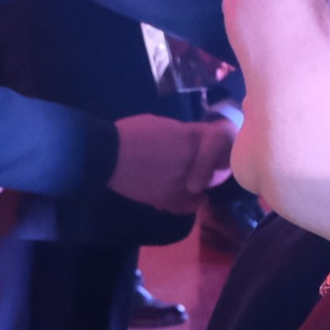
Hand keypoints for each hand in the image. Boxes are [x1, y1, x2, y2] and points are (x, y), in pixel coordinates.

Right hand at [108, 114, 233, 212]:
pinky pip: (188, 204)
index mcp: (191, 138)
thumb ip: (182, 135)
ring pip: (203, 186)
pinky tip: (192, 198)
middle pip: (215, 165)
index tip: (220, 147)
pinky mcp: (167, 199)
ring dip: (201, 183)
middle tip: (211, 166)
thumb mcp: (161, 124)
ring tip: (193, 181)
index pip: (220, 140)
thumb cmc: (130, 133)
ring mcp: (181, 182)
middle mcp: (191, 160)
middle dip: (213, 165)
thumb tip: (190, 143)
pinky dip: (192, 202)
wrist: (107, 155)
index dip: (222, 144)